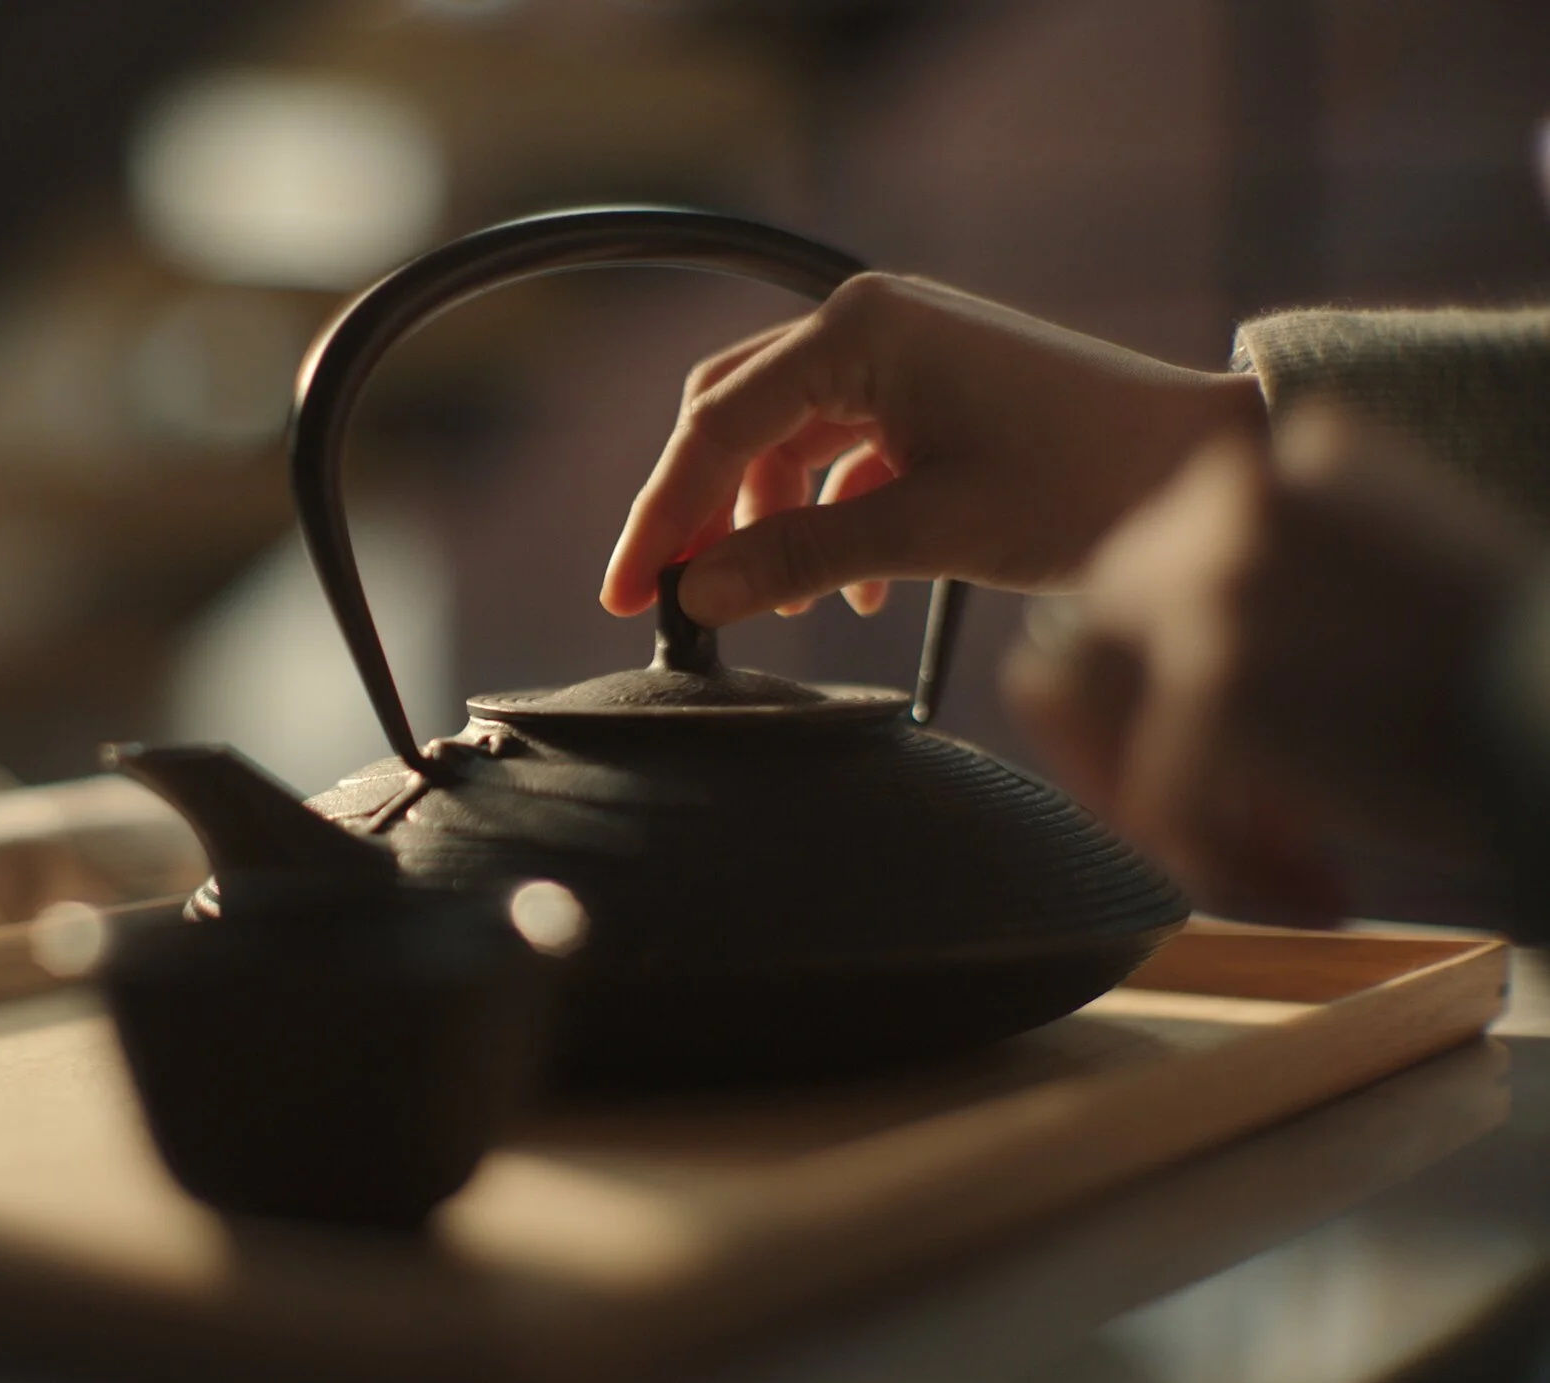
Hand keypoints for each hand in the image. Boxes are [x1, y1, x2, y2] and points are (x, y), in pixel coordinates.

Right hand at [601, 274, 1267, 622]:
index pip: (716, 426)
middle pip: (731, 417)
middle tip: (668, 601)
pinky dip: (825, 514)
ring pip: (780, 438)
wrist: (1211, 465)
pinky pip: (837, 449)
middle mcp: (866, 323)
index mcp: (858, 331)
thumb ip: (798, 557)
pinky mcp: (927, 387)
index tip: (628, 597)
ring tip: (772, 603)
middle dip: (697, 511)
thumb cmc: (1085, 485)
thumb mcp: (929, 530)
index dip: (661, 516)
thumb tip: (696, 596)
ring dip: (765, 520)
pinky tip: (851, 588)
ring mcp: (898, 351)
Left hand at [1001, 407, 1533, 922]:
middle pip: (1097, 637)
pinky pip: (1155, 803)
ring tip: (1292, 874)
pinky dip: (1224, 866)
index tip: (1298, 773)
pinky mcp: (1219, 676)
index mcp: (1287, 463)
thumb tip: (1148, 671)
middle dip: (1168, 751)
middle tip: (1288, 841)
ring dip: (1177, 810)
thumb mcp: (1404, 590)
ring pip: (1091, 714)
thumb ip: (1288, 594)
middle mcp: (1235, 496)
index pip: (1153, 580)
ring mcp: (1220, 579)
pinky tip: (1327, 893)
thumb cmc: (1534, 692)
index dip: (1192, 693)